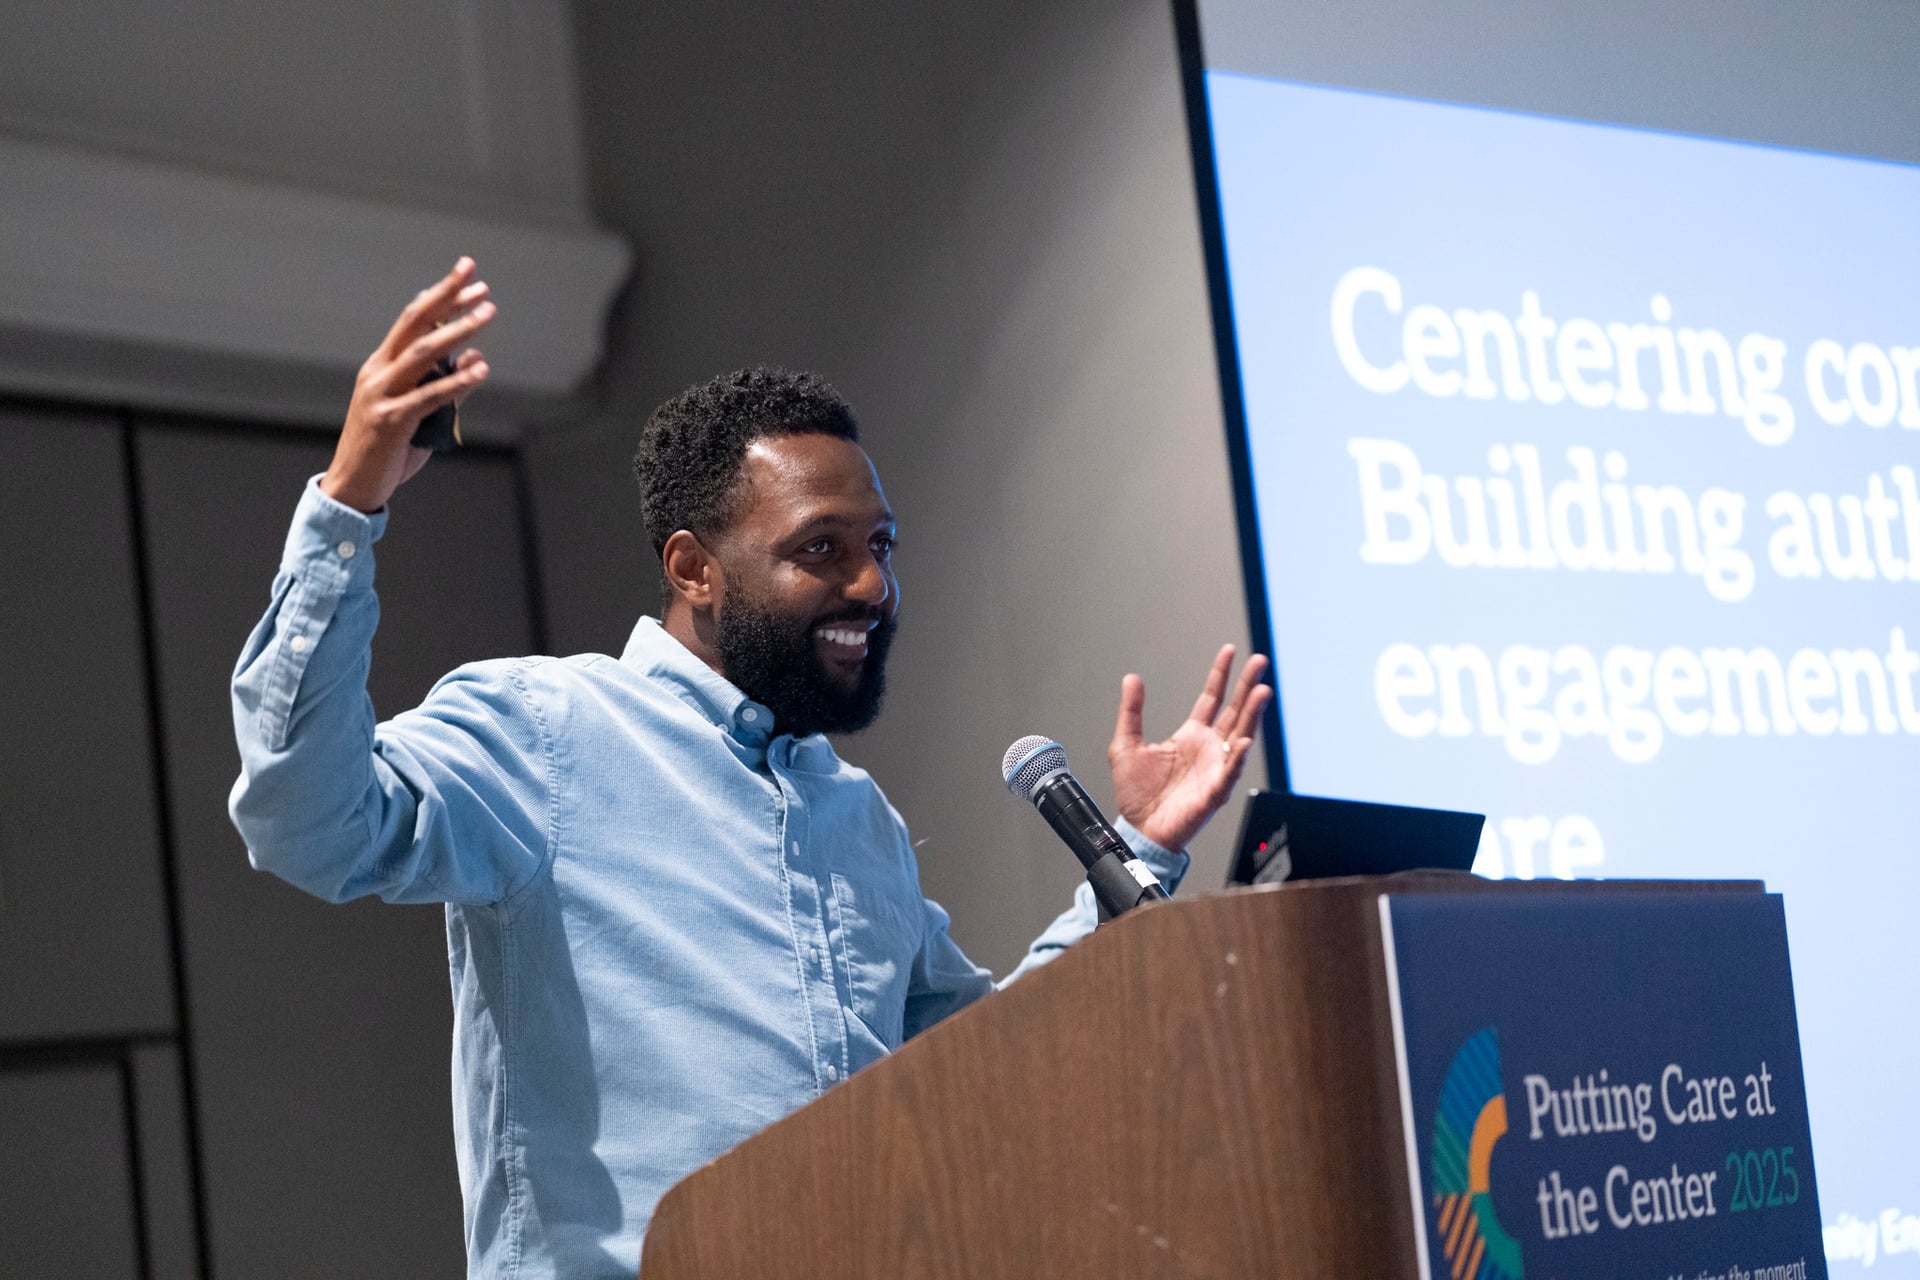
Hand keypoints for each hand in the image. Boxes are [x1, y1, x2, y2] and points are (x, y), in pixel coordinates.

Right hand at [320, 257, 494, 513]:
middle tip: (480, 282)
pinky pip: (429, 396)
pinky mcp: (391, 421)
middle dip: (448, 298)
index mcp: (382, 364)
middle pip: (415, 323)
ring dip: (459, 330)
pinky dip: (457, 381)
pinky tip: (481, 369)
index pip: (414, 320)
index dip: (441, 296)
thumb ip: (447, 385)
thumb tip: (477, 356)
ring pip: (424, 353)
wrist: (354, 486)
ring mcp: (382, 394)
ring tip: (488, 314)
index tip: (468, 275)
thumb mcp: (421, 411)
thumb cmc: (388, 449)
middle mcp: (379, 372)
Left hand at [1109, 645, 1270, 851]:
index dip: (1221, 675)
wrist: (1139, 830)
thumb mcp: (1126, 745)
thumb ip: (1131, 712)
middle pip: (1234, 710)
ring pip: (1240, 734)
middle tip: (1259, 661)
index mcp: (1190, 736)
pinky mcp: (1215, 791)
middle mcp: (1208, 749)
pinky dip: (1237, 756)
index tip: (1230, 651)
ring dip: (1252, 714)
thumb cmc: (1137, 795)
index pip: (1212, 698)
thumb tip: (1131, 679)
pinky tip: (1242, 739)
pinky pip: (1230, 771)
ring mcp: (1215, 768)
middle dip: (1248, 686)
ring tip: (1262, 691)